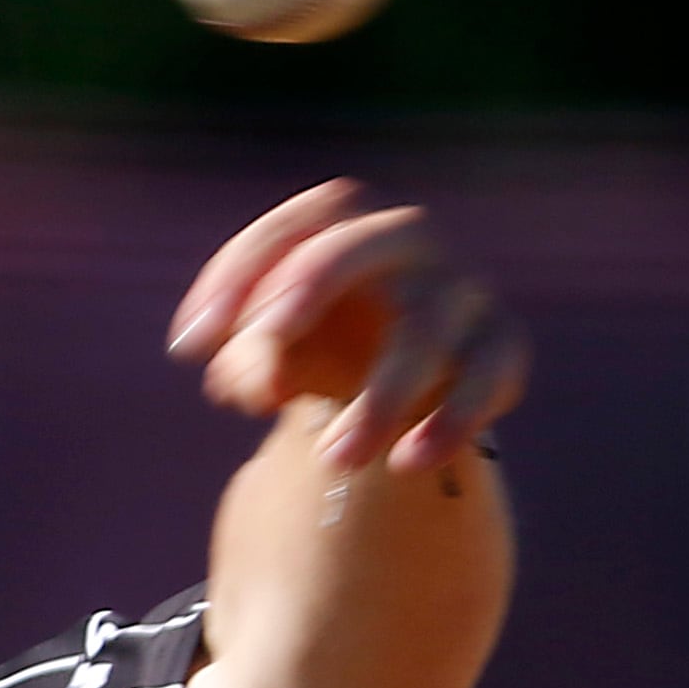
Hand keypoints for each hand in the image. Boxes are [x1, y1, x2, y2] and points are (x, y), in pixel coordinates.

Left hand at [166, 180, 527, 474]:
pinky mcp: (501, 347)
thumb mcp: (271, 350)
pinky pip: (486, 376)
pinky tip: (407, 464)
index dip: (239, 274)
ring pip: (425, 330)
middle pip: (365, 244)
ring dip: (378, 398)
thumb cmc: (317, 345)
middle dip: (312, 285)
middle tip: (265, 351)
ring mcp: (462, 291)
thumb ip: (249, 355)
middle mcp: (409, 242)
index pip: (294, 227)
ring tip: (333, 462)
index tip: (188, 344)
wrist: (397, 382)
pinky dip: (452, 420)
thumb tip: (254, 378)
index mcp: (346, 223)